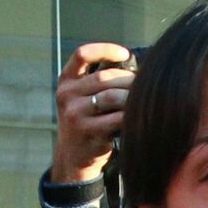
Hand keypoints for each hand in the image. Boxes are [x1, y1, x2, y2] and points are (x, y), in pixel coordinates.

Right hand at [50, 44, 135, 182]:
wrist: (73, 157)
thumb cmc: (86, 122)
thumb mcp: (81, 98)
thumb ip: (97, 81)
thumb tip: (134, 67)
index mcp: (66, 82)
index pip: (82, 54)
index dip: (105, 50)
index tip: (124, 54)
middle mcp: (67, 95)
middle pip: (104, 77)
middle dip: (127, 80)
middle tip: (141, 86)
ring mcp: (75, 114)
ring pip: (112, 96)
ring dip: (130, 97)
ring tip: (139, 101)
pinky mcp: (87, 131)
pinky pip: (116, 117)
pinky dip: (130, 115)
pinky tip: (136, 116)